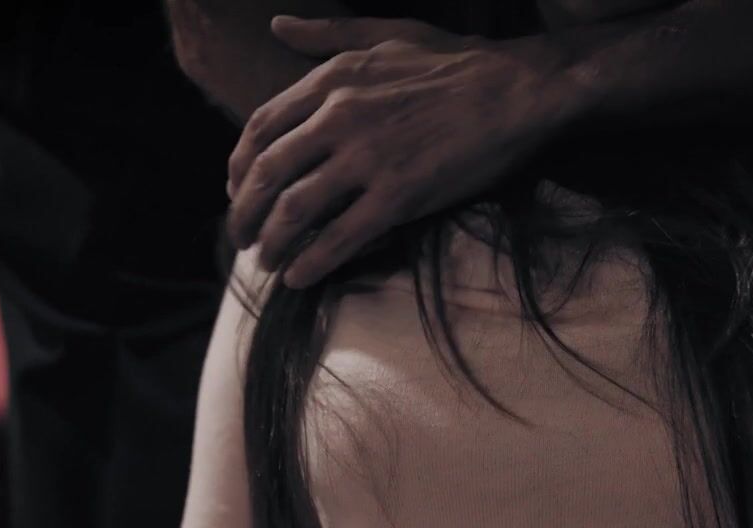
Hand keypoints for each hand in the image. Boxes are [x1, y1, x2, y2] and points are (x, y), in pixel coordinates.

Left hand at [226, 15, 585, 287]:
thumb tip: (277, 26)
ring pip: (295, 209)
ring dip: (272, 242)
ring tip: (266, 262)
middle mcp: (339, 118)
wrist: (516, 89)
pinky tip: (298, 277)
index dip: (238, 166)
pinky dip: (312, 262)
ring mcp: (368, 159)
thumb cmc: (456, 61)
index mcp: (332, 80)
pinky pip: (341, 237)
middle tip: (241, 237)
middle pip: (266, 173)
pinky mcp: (399, 196)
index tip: (236, 190)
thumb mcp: (384, 35)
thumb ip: (326, 33)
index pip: (260, 127)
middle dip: (244, 213)